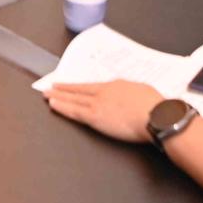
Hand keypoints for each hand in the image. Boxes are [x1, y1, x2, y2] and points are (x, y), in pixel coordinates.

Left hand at [44, 80, 162, 143]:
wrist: (156, 115)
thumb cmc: (155, 107)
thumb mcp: (143, 92)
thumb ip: (132, 93)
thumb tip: (131, 95)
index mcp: (116, 86)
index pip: (92, 86)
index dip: (79, 86)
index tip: (70, 85)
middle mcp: (104, 92)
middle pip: (79, 90)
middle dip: (63, 89)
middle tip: (50, 87)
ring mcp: (98, 104)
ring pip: (73, 99)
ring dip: (58, 96)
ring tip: (47, 95)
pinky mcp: (95, 117)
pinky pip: (74, 111)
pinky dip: (62, 107)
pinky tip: (53, 104)